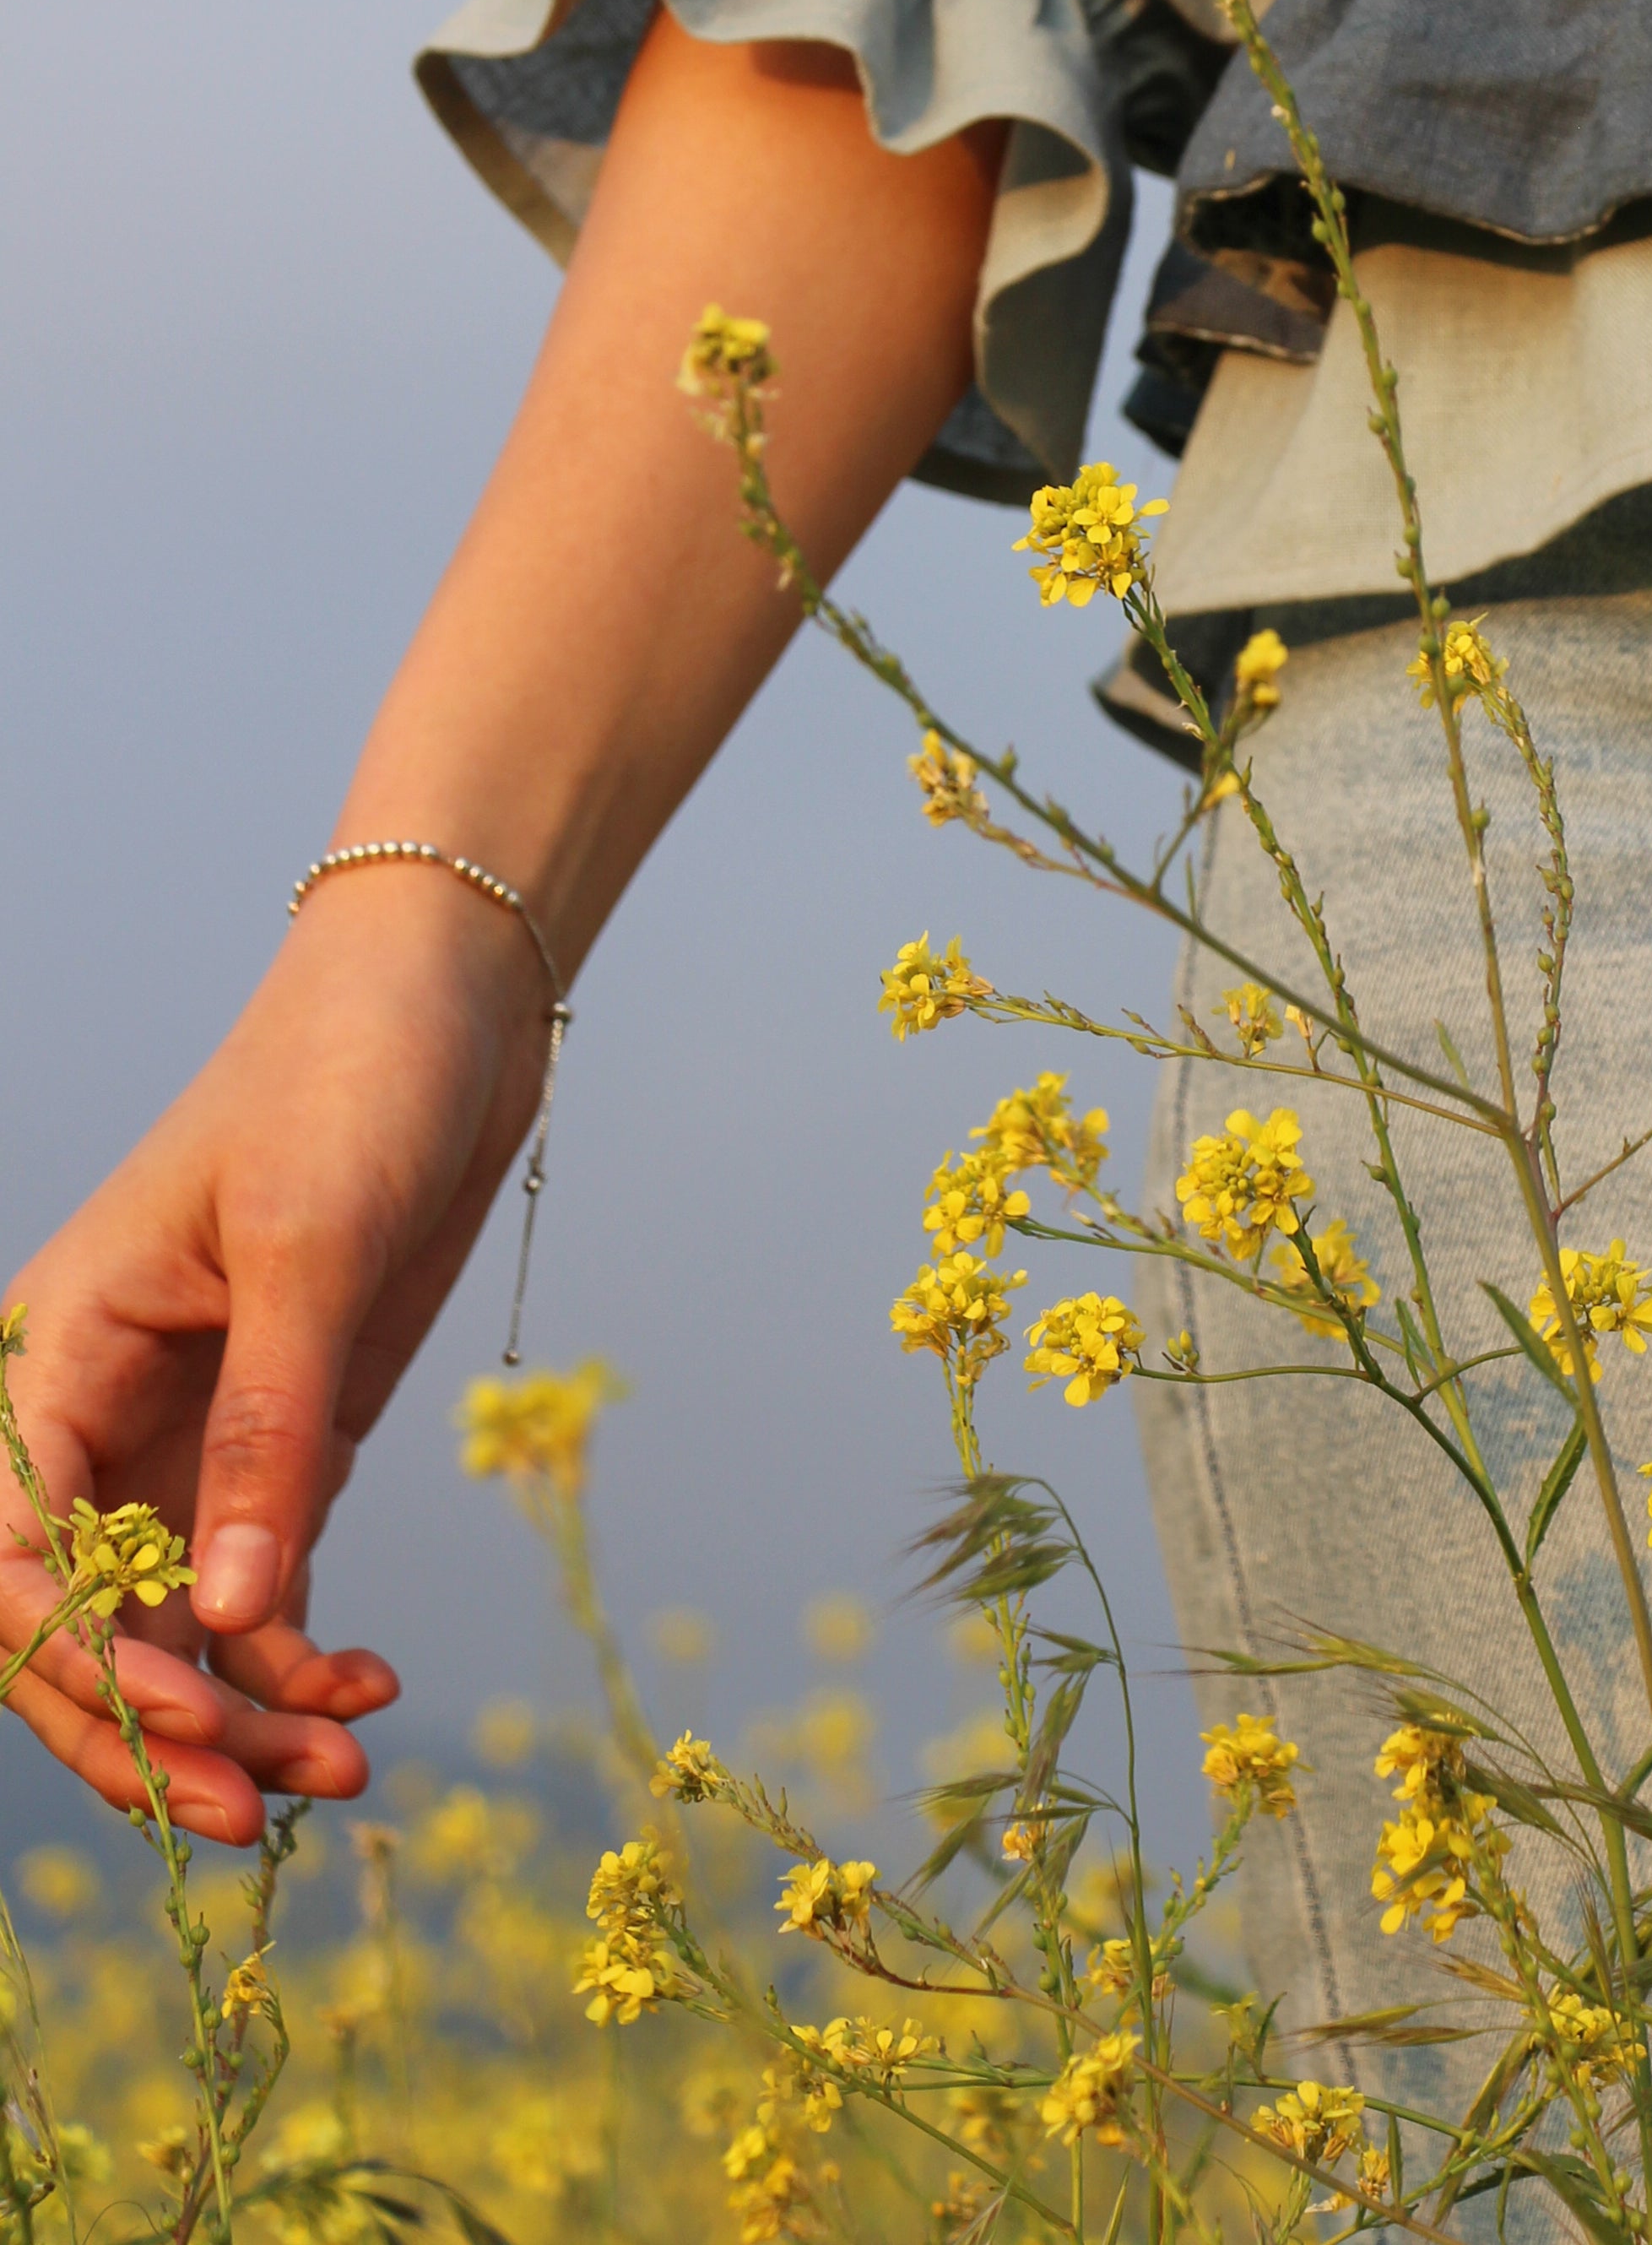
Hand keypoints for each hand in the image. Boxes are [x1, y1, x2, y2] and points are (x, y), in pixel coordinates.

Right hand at [0, 868, 550, 1840]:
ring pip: (173, 1626)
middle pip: (77, 1625)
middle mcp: (98, 1412)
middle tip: (257, 1815)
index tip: (183, 1719)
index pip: (8, 1556)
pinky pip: (257, 1592)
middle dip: (153, 1730)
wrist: (445, 1000)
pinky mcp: (276, 1443)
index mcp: (55, 1352)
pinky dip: (296, 1660)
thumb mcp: (309, 1242)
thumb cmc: (350, 1077)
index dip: (75, 1662)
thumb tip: (236, 1619)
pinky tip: (366, 1692)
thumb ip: (272, 1425)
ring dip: (240, 1715)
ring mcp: (185, 1437)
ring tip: (346, 1771)